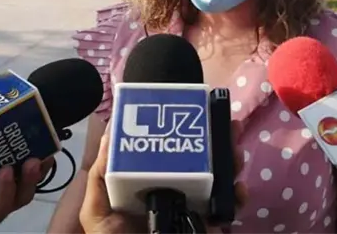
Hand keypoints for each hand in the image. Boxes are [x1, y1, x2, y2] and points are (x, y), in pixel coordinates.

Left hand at [79, 121, 247, 233]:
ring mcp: (194, 208)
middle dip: (217, 141)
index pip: (170, 151)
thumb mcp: (97, 214)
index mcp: (150, 182)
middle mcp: (176, 190)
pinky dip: (237, 196)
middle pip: (202, 159)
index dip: (184, 131)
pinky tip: (239, 189)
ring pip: (219, 178)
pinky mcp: (209, 224)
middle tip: (227, 126)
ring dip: (232, 162)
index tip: (195, 113)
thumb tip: (109, 135)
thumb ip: (100, 178)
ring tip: (236, 153)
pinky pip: (228, 207)